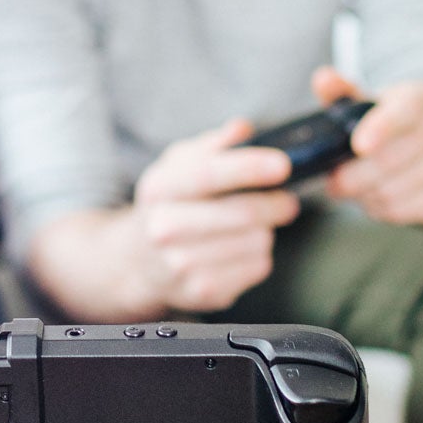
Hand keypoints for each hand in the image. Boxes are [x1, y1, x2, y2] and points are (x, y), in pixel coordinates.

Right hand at [128, 117, 301, 313]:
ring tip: (249, 227)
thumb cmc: (165, 207)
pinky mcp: (204, 293)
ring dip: (265, 230)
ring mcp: (183, 266)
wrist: (135, 262)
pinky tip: (239, 250)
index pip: (208, 174)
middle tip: (287, 200)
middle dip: (275, 204)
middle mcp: (164, 230)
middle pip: (242, 214)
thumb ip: (211, 146)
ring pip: (256, 241)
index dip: (249, 167)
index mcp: (159, 191)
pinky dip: (259, 255)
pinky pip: (258, 267)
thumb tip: (243, 129)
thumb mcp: (175, 168)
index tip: (282, 165)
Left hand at [313, 66, 422, 227]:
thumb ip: (342, 91)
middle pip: (389, 161)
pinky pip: (403, 212)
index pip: (404, 111)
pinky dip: (381, 209)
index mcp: (421, 97)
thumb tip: (323, 79)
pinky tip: (378, 196)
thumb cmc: (398, 120)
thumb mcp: (373, 100)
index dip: (381, 128)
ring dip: (363, 195)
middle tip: (332, 181)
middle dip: (350, 176)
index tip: (359, 145)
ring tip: (356, 187)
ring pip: (391, 191)